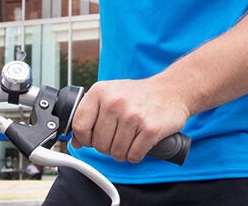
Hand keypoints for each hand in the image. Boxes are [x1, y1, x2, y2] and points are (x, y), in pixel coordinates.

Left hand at [69, 77, 191, 162]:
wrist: (172, 90)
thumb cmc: (139, 95)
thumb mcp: (110, 95)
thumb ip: (90, 115)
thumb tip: (75, 141)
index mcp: (101, 91)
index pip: (79, 126)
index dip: (85, 138)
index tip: (93, 138)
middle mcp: (115, 102)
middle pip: (98, 144)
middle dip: (107, 146)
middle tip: (118, 136)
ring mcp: (133, 115)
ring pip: (116, 152)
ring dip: (123, 152)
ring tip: (130, 138)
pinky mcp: (150, 129)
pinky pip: (134, 155)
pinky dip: (136, 155)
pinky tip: (140, 143)